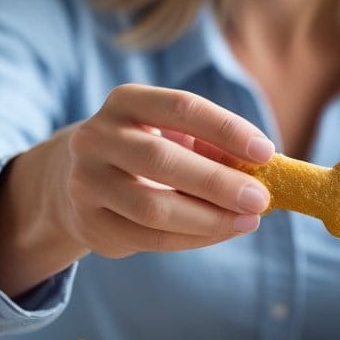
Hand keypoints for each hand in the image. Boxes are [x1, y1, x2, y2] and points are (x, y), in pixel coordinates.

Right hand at [0, 84, 273, 295]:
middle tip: (260, 198)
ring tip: (248, 221)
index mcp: (126, 101)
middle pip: (162, 159)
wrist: (73, 180)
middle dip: (218, 182)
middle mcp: (97, 136)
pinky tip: (221, 233)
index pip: (181, 107)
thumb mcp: (171, 134)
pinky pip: (148, 237)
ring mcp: (86, 181)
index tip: (266, 151)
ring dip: (209, 218)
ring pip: (153, 207)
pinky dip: (192, 238)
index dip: (226, 129)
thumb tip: (262, 170)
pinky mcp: (88, 222)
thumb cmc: (145, 152)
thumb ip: (210, 146)